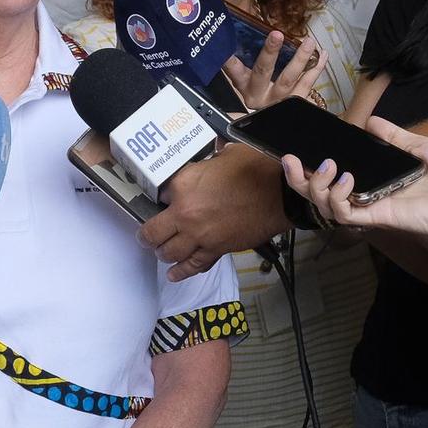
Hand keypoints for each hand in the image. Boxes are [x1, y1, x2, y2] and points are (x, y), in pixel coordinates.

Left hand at [138, 145, 288, 281]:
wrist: (280, 194)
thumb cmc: (257, 169)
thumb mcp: (227, 153)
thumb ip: (211, 158)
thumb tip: (212, 154)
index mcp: (184, 183)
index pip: (158, 193)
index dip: (160, 196)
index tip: (162, 198)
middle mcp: (185, 213)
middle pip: (153, 232)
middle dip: (148, 235)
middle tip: (147, 236)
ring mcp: (199, 235)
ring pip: (168, 252)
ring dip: (163, 252)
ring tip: (162, 251)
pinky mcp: (216, 250)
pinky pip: (193, 265)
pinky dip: (182, 271)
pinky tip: (173, 274)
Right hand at [220, 33, 323, 110]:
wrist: (274, 121)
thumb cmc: (261, 91)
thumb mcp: (248, 80)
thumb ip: (245, 61)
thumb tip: (239, 36)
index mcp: (246, 88)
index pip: (234, 72)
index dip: (229, 62)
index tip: (226, 50)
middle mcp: (261, 96)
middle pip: (264, 72)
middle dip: (270, 52)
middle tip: (276, 34)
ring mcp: (279, 101)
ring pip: (289, 78)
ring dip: (300, 58)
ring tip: (309, 42)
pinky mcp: (296, 103)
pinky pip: (307, 84)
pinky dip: (316, 68)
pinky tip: (322, 54)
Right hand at [281, 116, 427, 237]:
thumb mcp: (417, 147)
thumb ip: (392, 136)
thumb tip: (370, 121)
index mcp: (370, 181)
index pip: (329, 178)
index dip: (307, 168)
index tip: (295, 151)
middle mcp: (363, 196)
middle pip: (316, 195)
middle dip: (297, 179)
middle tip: (289, 160)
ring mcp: (367, 208)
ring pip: (324, 206)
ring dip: (315, 186)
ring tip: (326, 166)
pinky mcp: (376, 217)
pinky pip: (344, 215)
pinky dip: (338, 197)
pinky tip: (345, 179)